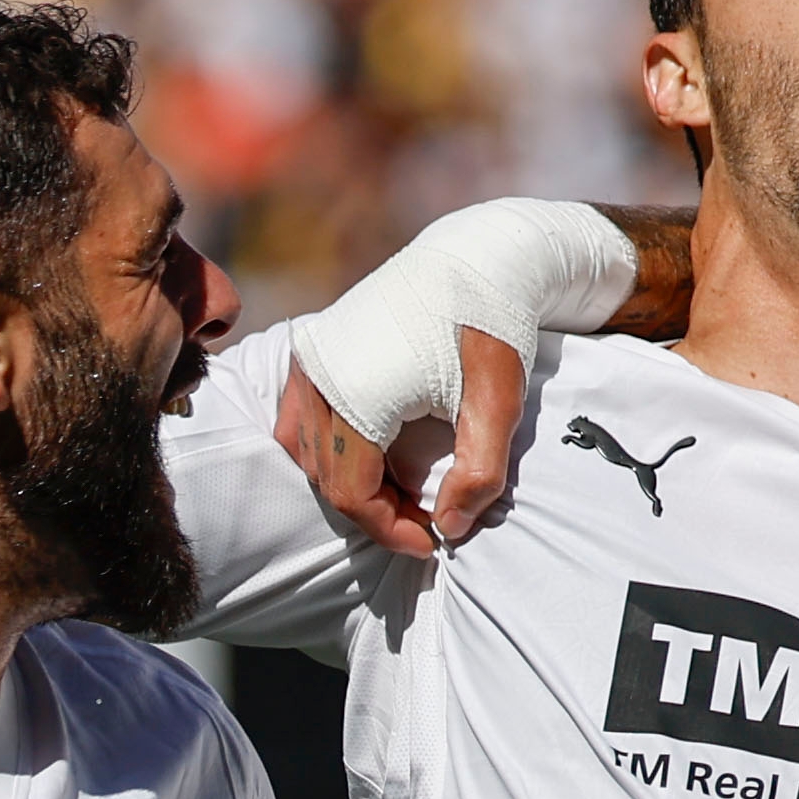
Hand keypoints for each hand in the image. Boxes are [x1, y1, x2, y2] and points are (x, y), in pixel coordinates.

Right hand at [276, 331, 525, 555]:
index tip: (431, 542)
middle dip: (373, 509)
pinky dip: (330, 447)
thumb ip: (477, 474)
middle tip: (424, 519)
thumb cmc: (490, 326)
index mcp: (357, 394)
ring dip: (348, 479)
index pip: (352, 493)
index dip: (389, 529)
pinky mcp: (313, 346)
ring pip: (305, 451)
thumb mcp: (498, 404)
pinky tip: (376, 452)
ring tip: (400, 488)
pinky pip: (300, 418)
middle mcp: (318, 377)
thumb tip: (449, 528)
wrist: (477, 256)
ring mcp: (309, 359)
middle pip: (327, 477)